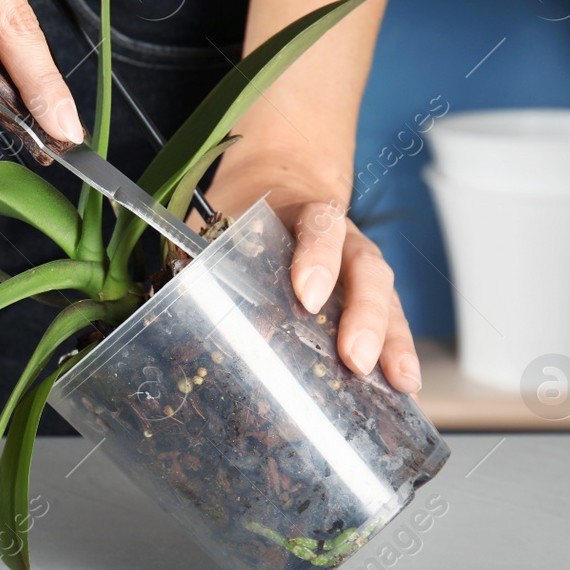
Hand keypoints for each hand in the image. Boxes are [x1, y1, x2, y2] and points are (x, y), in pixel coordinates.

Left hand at [201, 151, 421, 393]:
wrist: (279, 184)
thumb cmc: (246, 213)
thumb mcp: (220, 221)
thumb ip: (199, 253)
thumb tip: (165, 298)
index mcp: (302, 212)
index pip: (318, 225)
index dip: (316, 257)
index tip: (306, 295)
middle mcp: (342, 237)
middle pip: (364, 268)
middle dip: (364, 314)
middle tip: (354, 357)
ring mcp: (360, 264)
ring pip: (386, 294)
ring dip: (393, 340)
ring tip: (399, 382)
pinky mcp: (370, 291)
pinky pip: (393, 316)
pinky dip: (400, 350)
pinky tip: (404, 384)